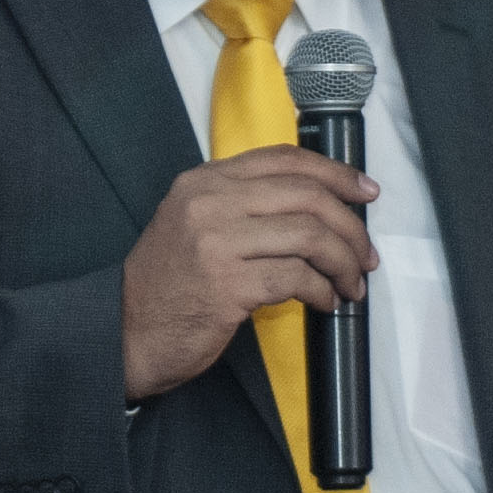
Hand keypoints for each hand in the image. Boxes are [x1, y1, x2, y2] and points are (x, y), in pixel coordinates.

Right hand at [122, 148, 380, 401]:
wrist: (125, 332)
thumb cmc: (169, 285)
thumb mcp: (195, 225)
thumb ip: (243, 206)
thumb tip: (317, 208)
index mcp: (205, 181)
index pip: (284, 159)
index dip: (335, 173)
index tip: (366, 192)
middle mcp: (210, 202)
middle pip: (307, 196)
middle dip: (350, 227)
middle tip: (367, 255)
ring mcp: (217, 242)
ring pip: (309, 236)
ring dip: (344, 263)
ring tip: (352, 285)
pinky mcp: (227, 284)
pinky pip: (297, 278)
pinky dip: (323, 291)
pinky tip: (325, 302)